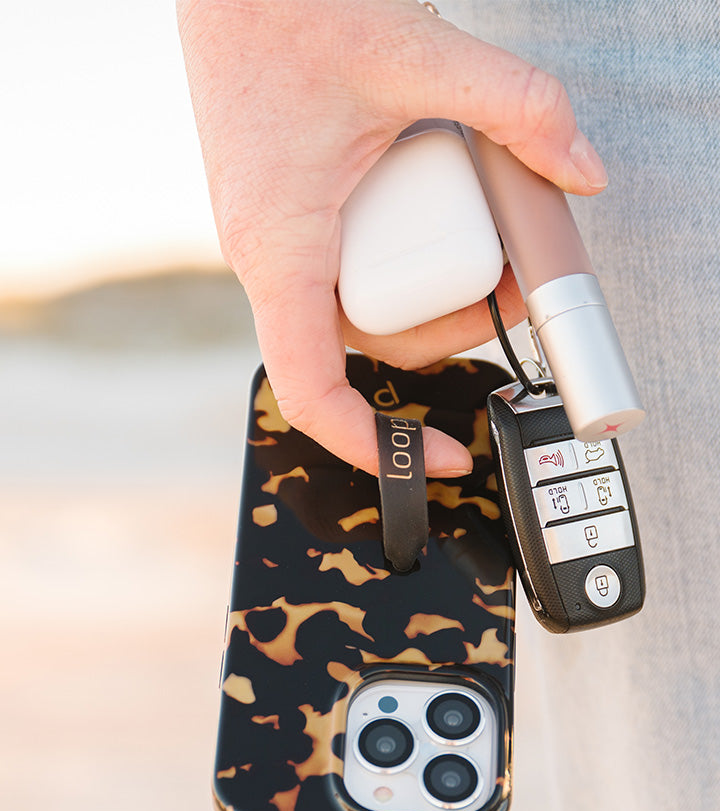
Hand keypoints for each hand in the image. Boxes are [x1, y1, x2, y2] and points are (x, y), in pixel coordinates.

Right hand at [177, 0, 606, 475]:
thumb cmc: (285, 13)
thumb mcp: (418, 54)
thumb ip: (517, 107)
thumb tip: (580, 167)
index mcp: (280, 245)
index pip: (311, 387)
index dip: (372, 443)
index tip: (438, 457)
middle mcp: (269, 254)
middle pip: (363, 343)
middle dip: (441, 329)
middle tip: (504, 283)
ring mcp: (276, 236)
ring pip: (358, 305)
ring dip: (425, 290)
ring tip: (480, 233)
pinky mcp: (289, 212)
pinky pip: (345, 265)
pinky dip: (398, 258)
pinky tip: (434, 211)